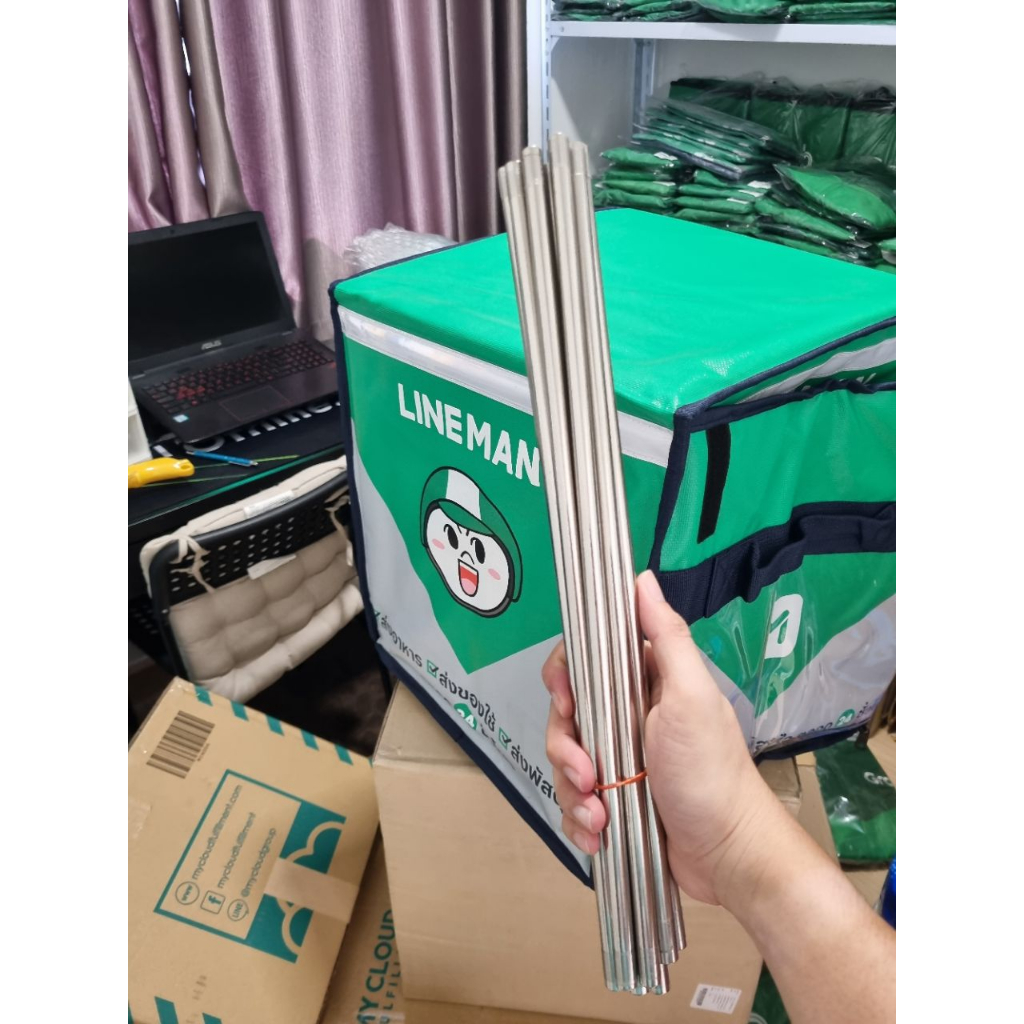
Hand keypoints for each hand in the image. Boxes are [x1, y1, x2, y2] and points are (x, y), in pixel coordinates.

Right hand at [542, 569, 782, 907]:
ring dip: (573, 791)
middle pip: (566, 715)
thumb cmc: (711, 773)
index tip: (565, 700)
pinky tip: (599, 833)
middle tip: (588, 774)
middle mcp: (629, 717)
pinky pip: (574, 802)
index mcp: (645, 684)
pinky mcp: (614, 800)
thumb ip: (666, 637)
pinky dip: (580, 820)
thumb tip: (642, 579)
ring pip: (565, 761)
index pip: (586, 660)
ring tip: (599, 815)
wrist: (727, 856)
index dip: (565, 677)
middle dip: (566, 748)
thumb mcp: (690, 697)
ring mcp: (620, 760)